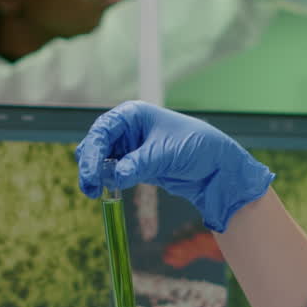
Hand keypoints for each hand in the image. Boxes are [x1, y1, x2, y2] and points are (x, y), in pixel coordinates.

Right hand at [75, 101, 274, 231]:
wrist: (216, 167)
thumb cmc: (196, 147)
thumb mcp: (166, 154)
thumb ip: (139, 164)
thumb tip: (116, 176)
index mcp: (133, 115)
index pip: (103, 130)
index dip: (93, 151)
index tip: (92, 173)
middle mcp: (128, 129)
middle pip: (96, 144)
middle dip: (90, 164)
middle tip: (90, 186)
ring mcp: (130, 147)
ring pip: (101, 160)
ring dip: (96, 174)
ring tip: (95, 191)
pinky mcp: (134, 165)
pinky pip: (113, 172)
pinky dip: (108, 180)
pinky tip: (108, 190)